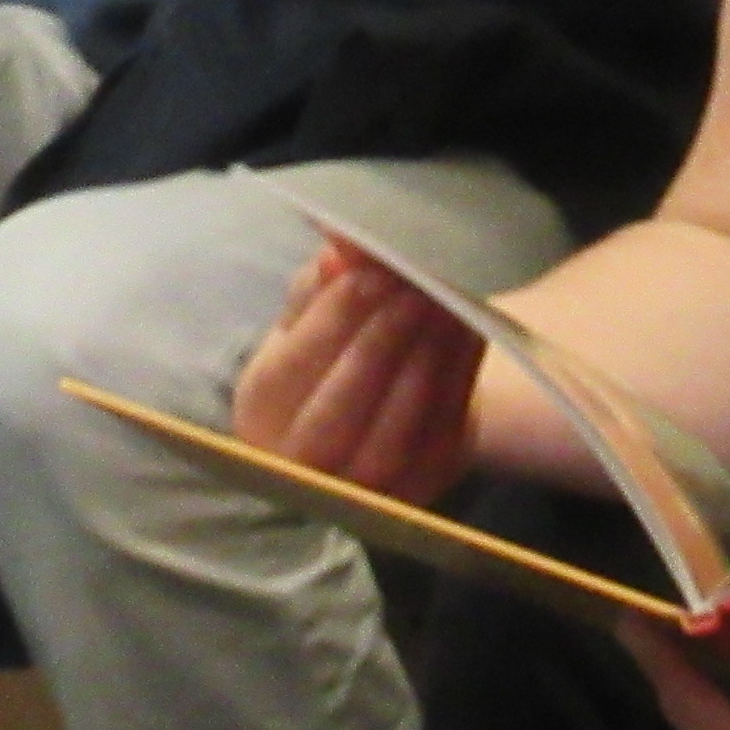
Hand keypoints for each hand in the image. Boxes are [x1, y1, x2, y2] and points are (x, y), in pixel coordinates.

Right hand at [232, 239, 483, 502]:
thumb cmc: (331, 356)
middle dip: (378, 347)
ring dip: (423, 367)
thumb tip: (341, 241)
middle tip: (413, 292)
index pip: (287, 372)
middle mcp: (300, 463)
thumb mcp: (309, 317)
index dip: (331, 321)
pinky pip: (440, 437)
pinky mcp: (421, 486)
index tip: (370, 274)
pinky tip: (468, 332)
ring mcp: (363, 489)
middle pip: (337, 414)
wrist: (380, 413)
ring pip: (392, 438)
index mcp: (260, 411)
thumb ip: (320, 281)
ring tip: (444, 308)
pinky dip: (458, 382)